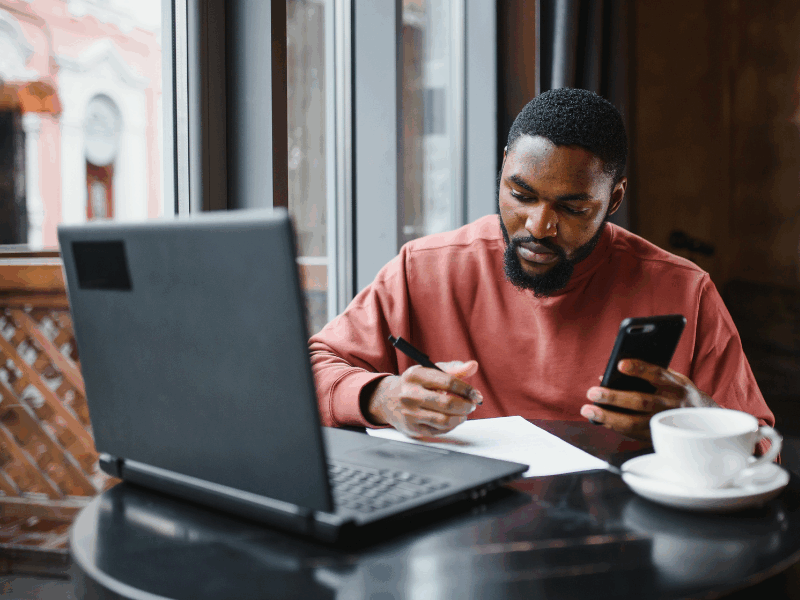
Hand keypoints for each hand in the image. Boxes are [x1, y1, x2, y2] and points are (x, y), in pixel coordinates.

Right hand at [366, 361, 482, 437]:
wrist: (389, 400)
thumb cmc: (416, 384)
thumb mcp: (431, 371)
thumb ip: (453, 369)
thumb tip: (473, 366)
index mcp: (415, 375)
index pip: (448, 382)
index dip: (467, 389)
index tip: (475, 394)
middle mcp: (410, 394)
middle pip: (448, 403)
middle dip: (466, 405)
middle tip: (472, 404)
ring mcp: (410, 413)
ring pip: (445, 420)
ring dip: (461, 417)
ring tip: (464, 413)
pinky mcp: (412, 428)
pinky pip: (439, 430)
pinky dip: (451, 426)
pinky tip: (452, 419)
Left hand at [579, 359, 717, 441]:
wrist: (702, 419)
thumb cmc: (677, 392)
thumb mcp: (671, 379)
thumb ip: (647, 374)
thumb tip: (609, 375)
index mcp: (677, 385)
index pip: (658, 374)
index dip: (640, 369)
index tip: (620, 364)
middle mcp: (673, 405)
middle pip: (641, 400)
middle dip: (614, 397)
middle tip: (592, 392)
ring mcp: (665, 424)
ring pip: (634, 422)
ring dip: (608, 416)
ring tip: (588, 410)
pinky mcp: (658, 437)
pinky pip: (633, 433)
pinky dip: (615, 426)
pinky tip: (601, 419)